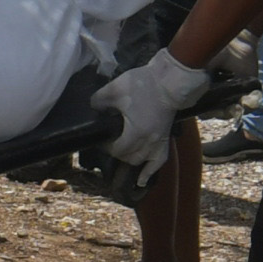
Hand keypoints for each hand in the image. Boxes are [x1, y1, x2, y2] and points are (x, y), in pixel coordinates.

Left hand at [102, 50, 210, 171]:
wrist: (170, 80)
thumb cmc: (143, 84)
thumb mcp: (115, 89)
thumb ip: (99, 101)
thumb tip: (92, 109)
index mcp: (135, 132)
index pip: (117, 149)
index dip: (106, 147)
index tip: (100, 139)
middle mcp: (148, 142)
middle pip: (128, 158)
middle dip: (117, 153)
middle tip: (109, 143)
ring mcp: (159, 142)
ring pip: (141, 161)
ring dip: (129, 160)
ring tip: (121, 154)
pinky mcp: (166, 139)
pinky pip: (159, 161)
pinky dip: (149, 172)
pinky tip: (142, 181)